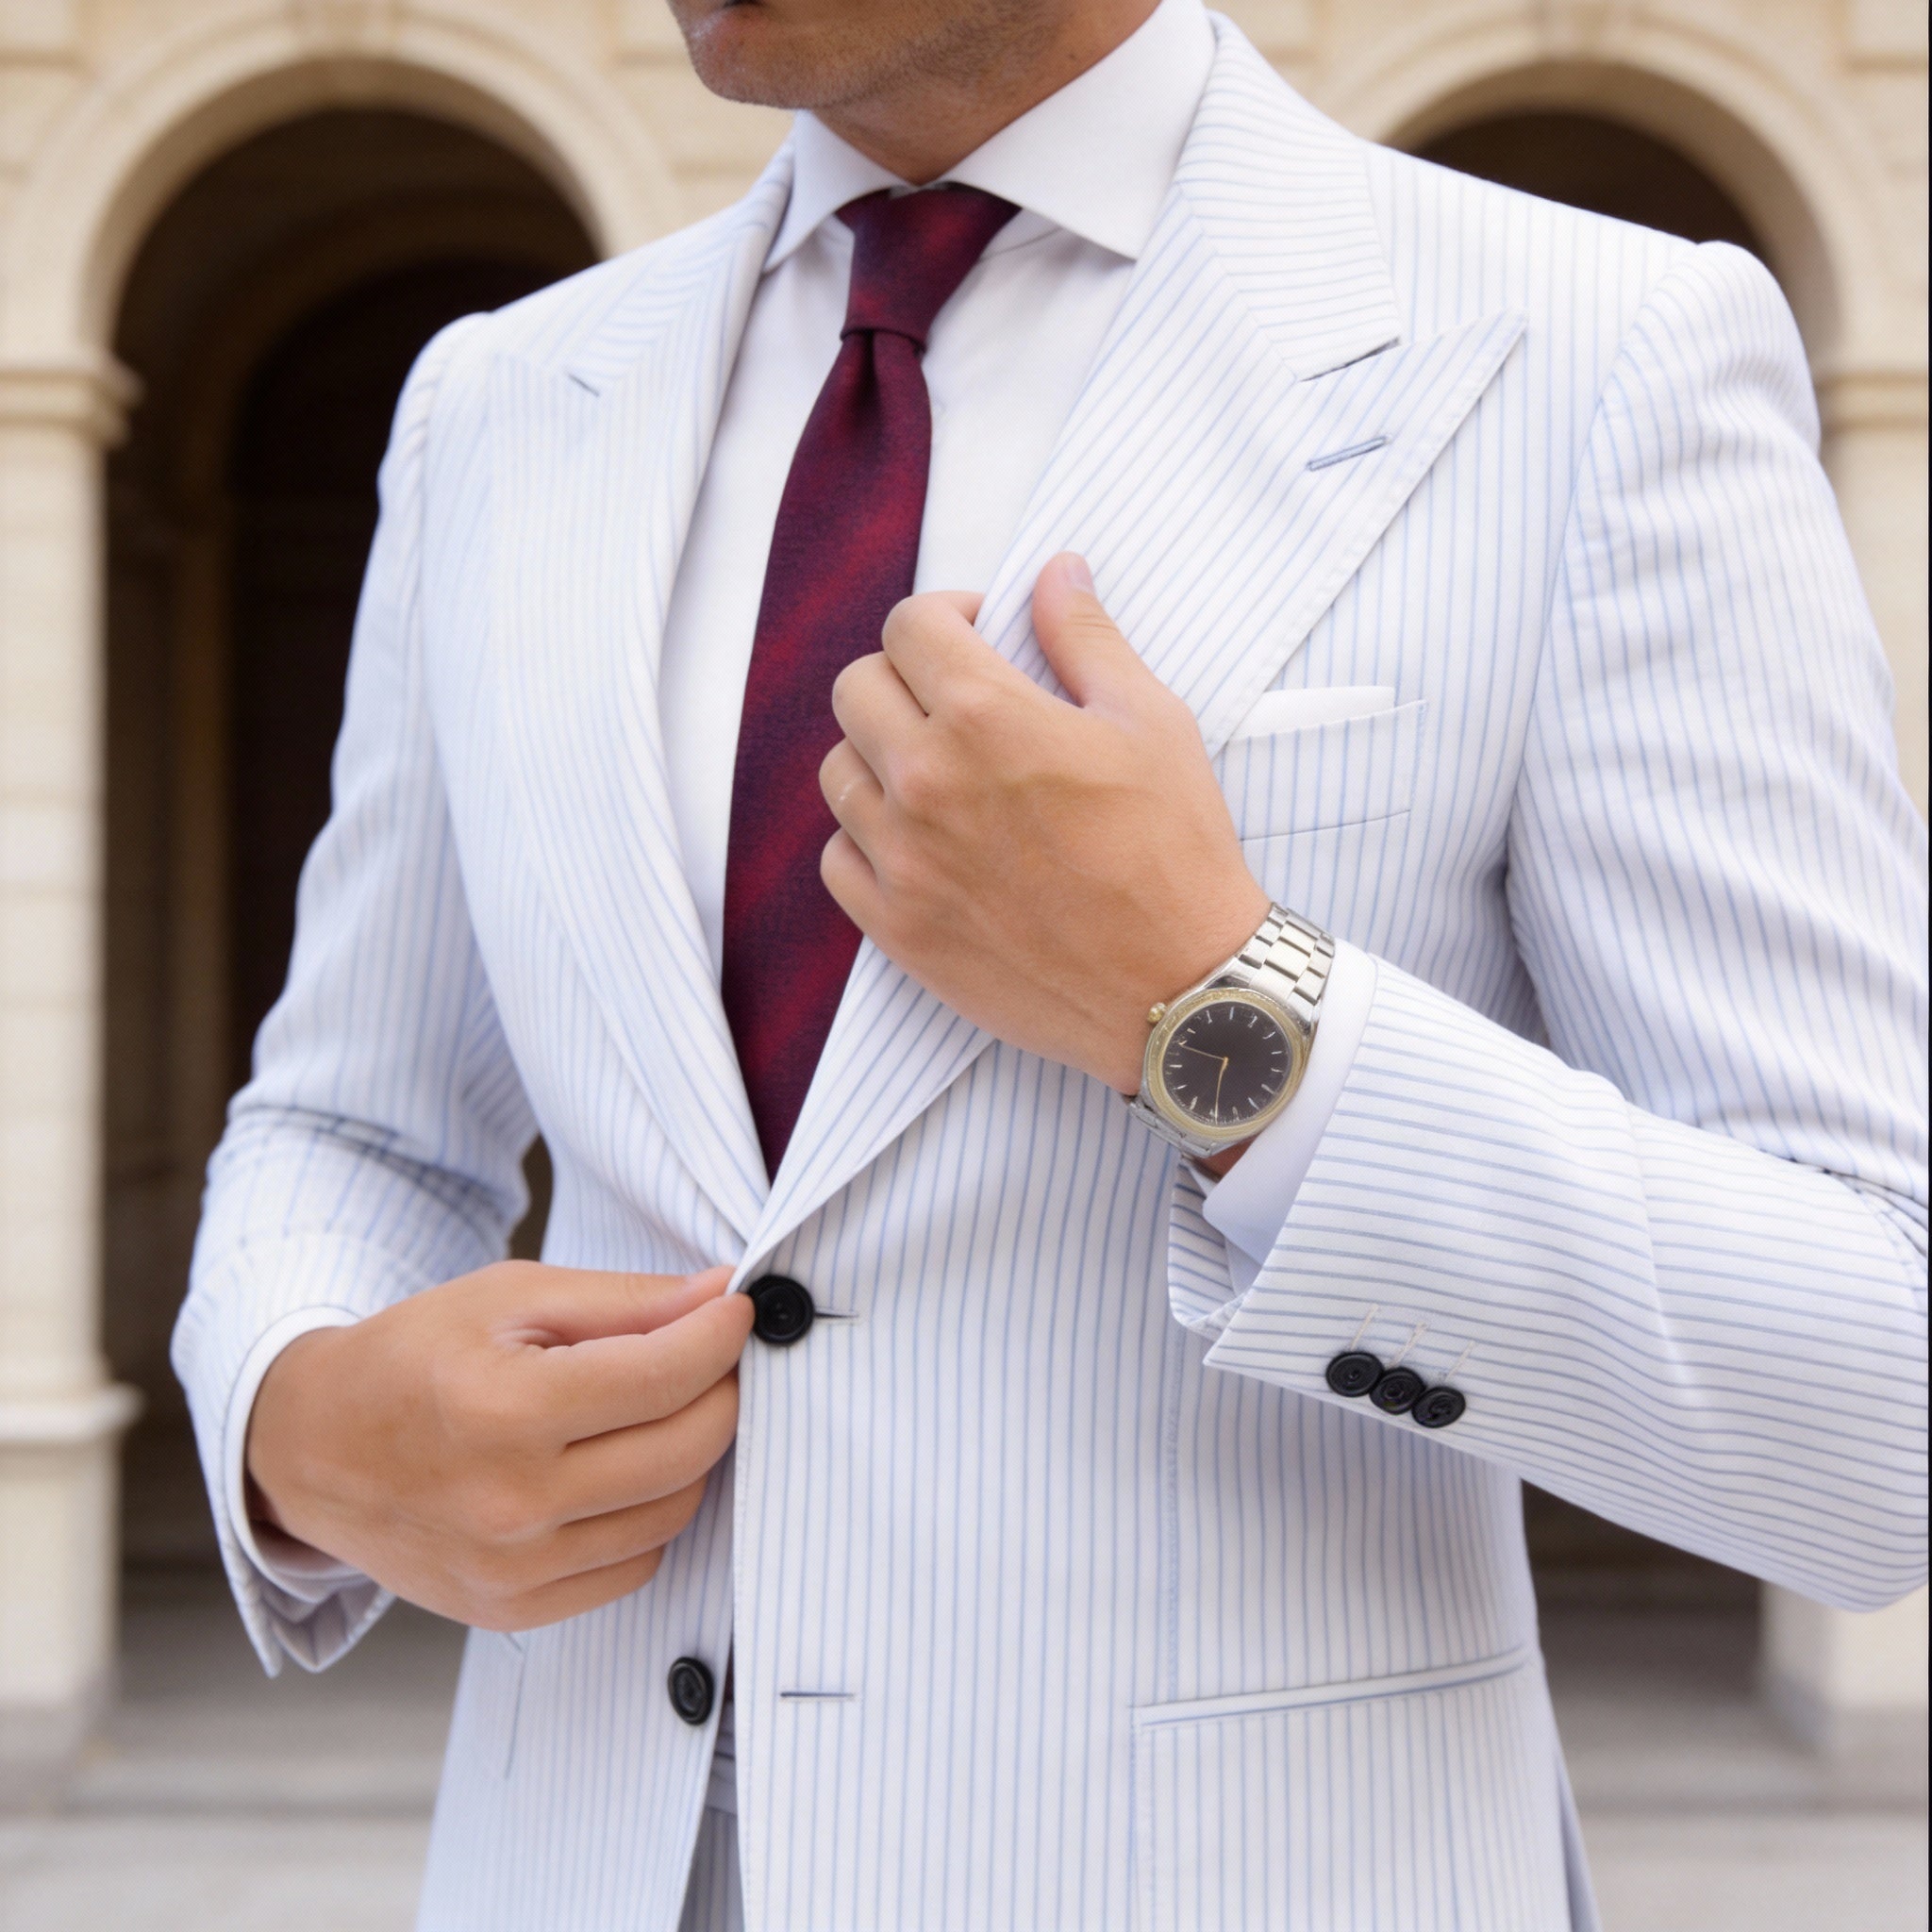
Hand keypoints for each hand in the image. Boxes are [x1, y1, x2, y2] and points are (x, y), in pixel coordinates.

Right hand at [246, 1262, 752, 1631]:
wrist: (315, 1448)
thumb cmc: (415, 1356)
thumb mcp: (512, 1297)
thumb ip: (627, 1300)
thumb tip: (722, 1296)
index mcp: (506, 1410)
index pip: (667, 1375)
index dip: (721, 1334)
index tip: (735, 1309)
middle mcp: (512, 1503)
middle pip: (688, 1449)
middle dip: (721, 1391)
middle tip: (709, 1356)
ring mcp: (513, 1570)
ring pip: (673, 1510)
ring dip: (690, 1454)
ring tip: (658, 1409)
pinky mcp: (514, 1611)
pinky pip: (636, 1565)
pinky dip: (647, 1513)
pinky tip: (616, 1470)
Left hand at [820, 553, 1268, 1094]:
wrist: (1179, 988)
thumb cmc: (1176, 854)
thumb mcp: (1151, 722)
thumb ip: (1087, 638)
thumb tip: (1056, 572)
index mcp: (986, 717)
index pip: (909, 626)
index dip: (944, 616)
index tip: (974, 635)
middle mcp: (927, 782)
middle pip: (857, 689)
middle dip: (904, 677)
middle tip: (954, 702)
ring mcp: (904, 860)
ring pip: (839, 773)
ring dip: (880, 758)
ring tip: (938, 774)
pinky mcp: (899, 928)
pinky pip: (839, 860)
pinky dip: (868, 841)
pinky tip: (921, 842)